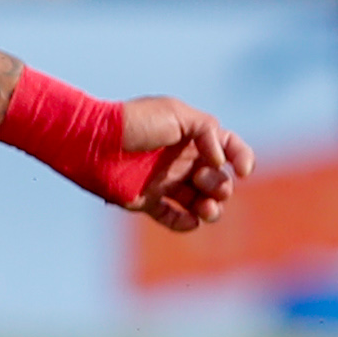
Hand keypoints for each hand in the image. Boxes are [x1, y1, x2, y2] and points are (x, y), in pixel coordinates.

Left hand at [118, 95, 254, 232]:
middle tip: (201, 178)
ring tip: (205, 208)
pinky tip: (190, 219)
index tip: (244, 169)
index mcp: (192, 137)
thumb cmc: (135, 123)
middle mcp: (182, 160)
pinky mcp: (148, 201)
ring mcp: (166, 182)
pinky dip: (185, 223)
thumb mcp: (177, 113)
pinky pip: (174, 218)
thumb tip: (221, 161)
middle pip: (218, 180)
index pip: (228, 147)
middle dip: (220, 185)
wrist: (94, 142)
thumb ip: (207, 130)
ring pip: (200, 202)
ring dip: (211, 208)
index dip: (242, 158)